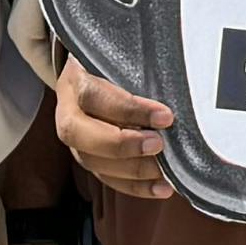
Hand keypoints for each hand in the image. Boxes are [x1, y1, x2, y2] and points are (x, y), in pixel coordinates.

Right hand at [56, 67, 180, 200]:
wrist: (94, 73)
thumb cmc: (116, 63)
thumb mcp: (123, 56)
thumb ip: (141, 65)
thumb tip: (177, 75)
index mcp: (75, 80)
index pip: (94, 96)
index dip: (128, 109)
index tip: (165, 116)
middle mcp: (68, 112)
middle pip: (80, 135)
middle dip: (121, 144)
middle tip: (158, 144)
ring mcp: (76, 140)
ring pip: (93, 162)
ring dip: (132, 170)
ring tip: (164, 170)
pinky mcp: (90, 160)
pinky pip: (108, 179)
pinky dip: (136, 187)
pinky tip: (162, 188)